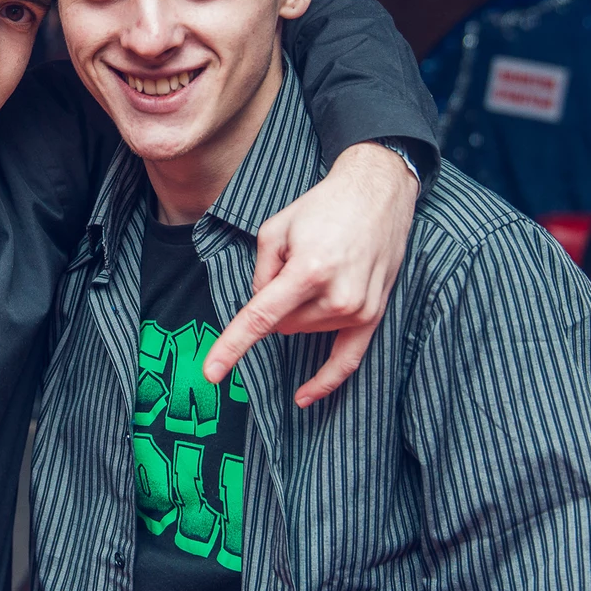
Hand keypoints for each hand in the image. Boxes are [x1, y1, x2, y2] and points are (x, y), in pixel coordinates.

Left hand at [204, 141, 417, 407]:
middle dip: (276, 301)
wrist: (378, 194)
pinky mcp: (374, 315)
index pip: (261, 319)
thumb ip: (261, 274)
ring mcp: (359, 309)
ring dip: (300, 309)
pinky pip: (347, 360)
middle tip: (293, 262)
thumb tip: (261, 309)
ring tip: (319, 267)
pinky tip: (304, 396)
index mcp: (309, 270)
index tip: (212, 372)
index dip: (232, 347)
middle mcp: (338, 296)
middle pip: (282, 324)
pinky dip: (325, 380)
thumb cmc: (323, 206)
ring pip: (305, 331)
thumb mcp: (275, 229)